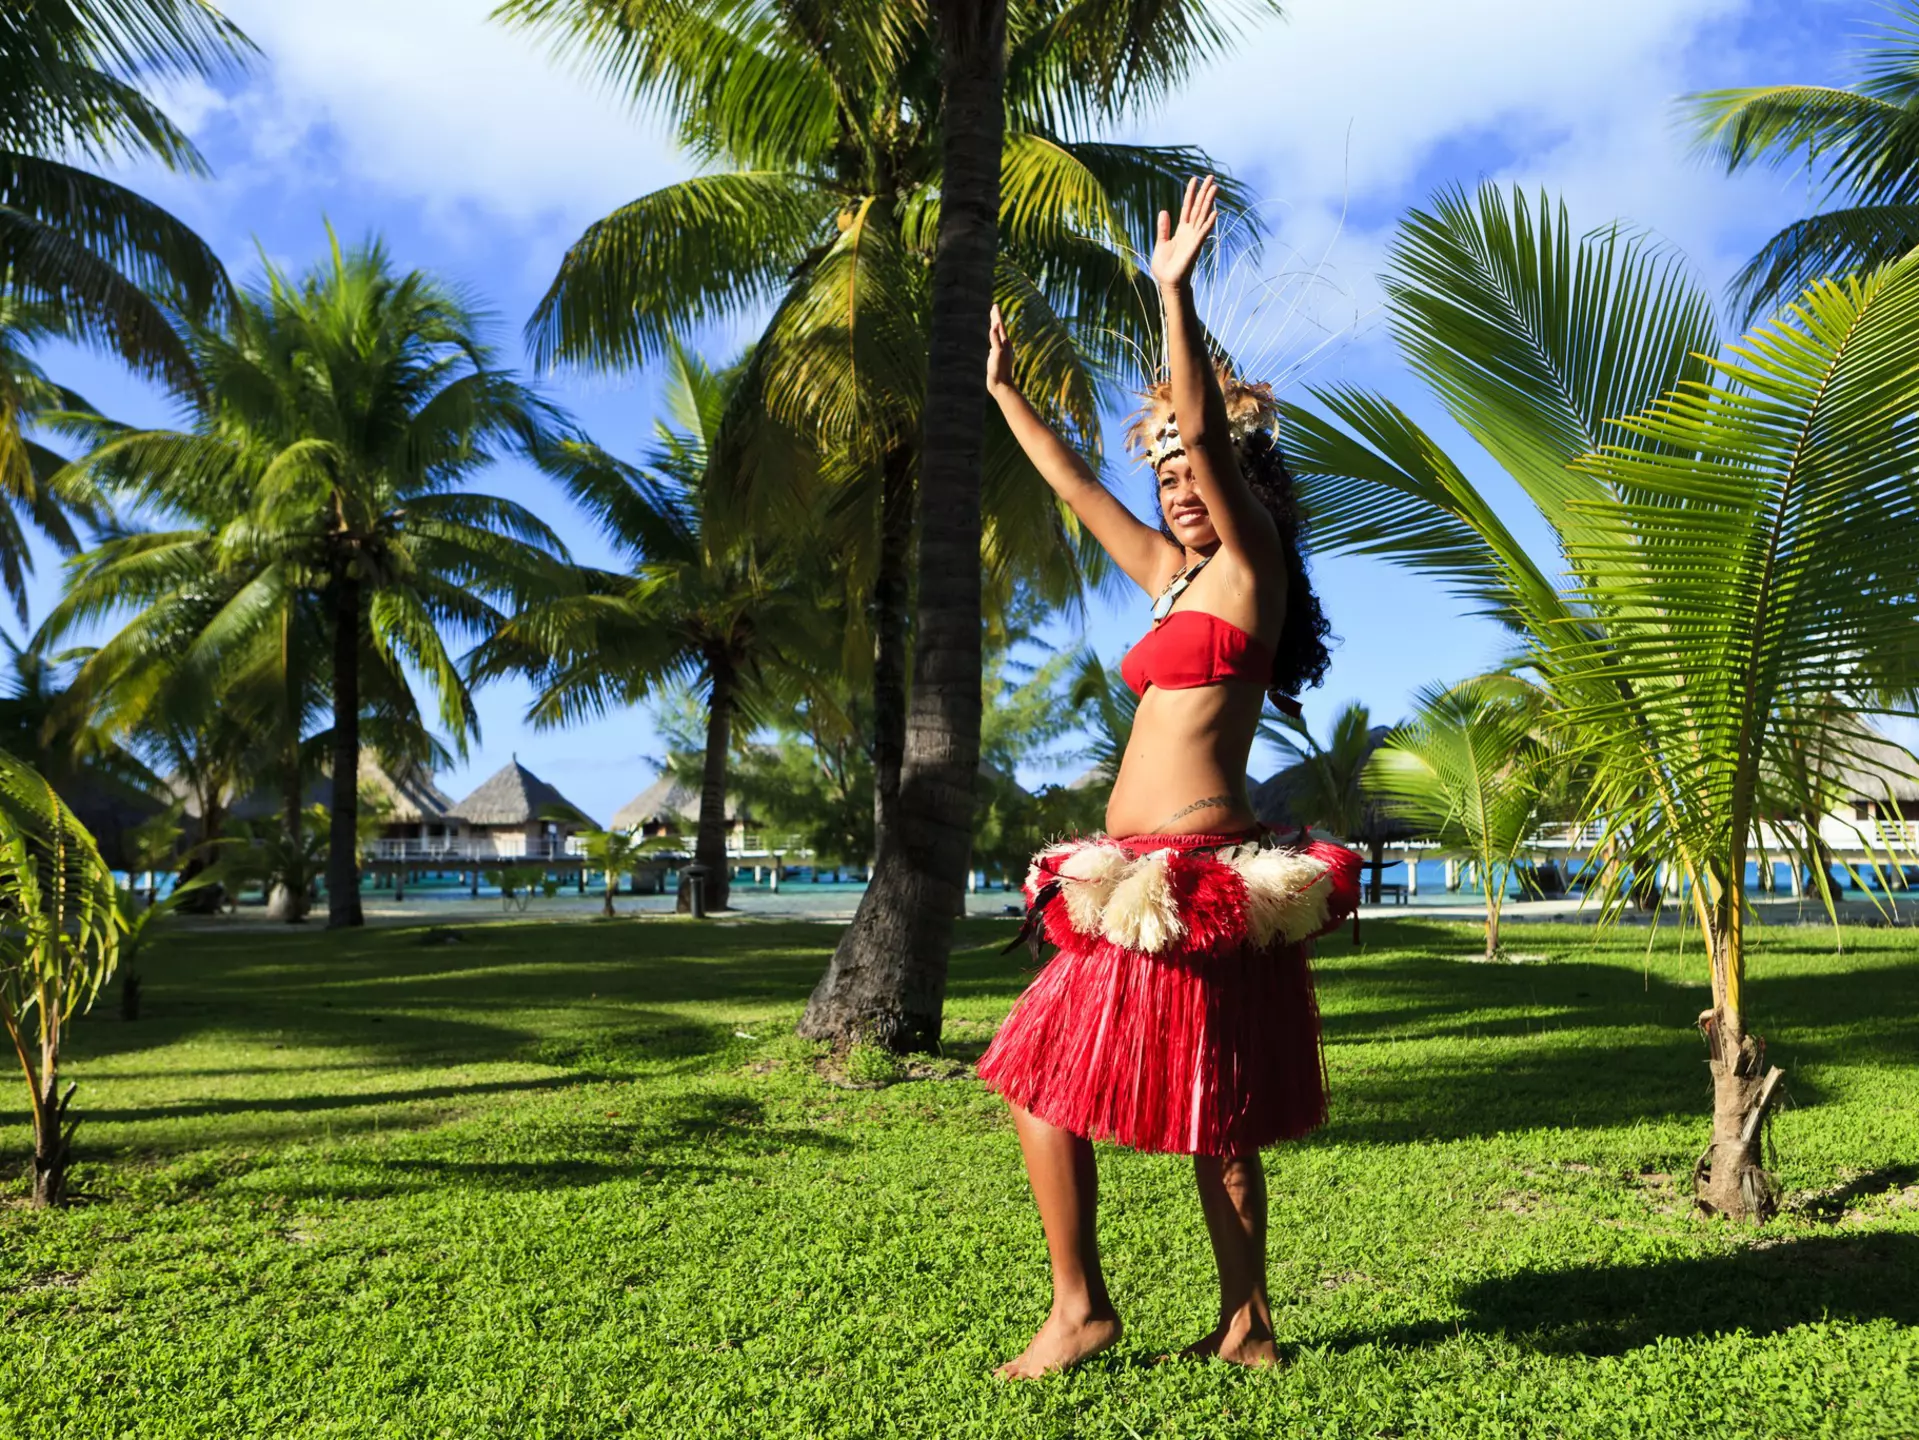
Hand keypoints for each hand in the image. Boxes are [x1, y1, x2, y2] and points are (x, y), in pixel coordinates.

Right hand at [987, 303, 1014, 392]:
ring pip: (997, 335)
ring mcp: (1000, 351)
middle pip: (999, 328)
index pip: (1000, 325)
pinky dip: (992, 338)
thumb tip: (994, 326)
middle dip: (996, 318)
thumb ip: (995, 340)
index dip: (996, 315)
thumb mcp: (997, 353)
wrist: (1001, 386)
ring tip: (993, 321)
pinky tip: (992, 339)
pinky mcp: (996, 357)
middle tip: (994, 308)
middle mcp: (1004, 345)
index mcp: (1004, 343)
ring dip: (995, 327)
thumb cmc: (999, 370)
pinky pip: (994, 344)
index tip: (995, 305)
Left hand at [1151, 175, 1218, 289]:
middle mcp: (1190, 232)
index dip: (1190, 193)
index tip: (1194, 179)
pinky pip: (1203, 233)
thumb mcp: (1161, 242)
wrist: (1168, 282)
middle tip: (1211, 176)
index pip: (1187, 207)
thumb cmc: (1165, 266)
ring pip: (1203, 216)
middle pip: (1198, 207)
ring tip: (1215, 188)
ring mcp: (1194, 238)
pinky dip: (1209, 223)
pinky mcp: (1195, 247)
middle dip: (1204, 192)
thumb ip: (1163, 227)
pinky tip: (1215, 212)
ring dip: (1209, 202)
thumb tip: (1164, 211)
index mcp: (1181, 230)